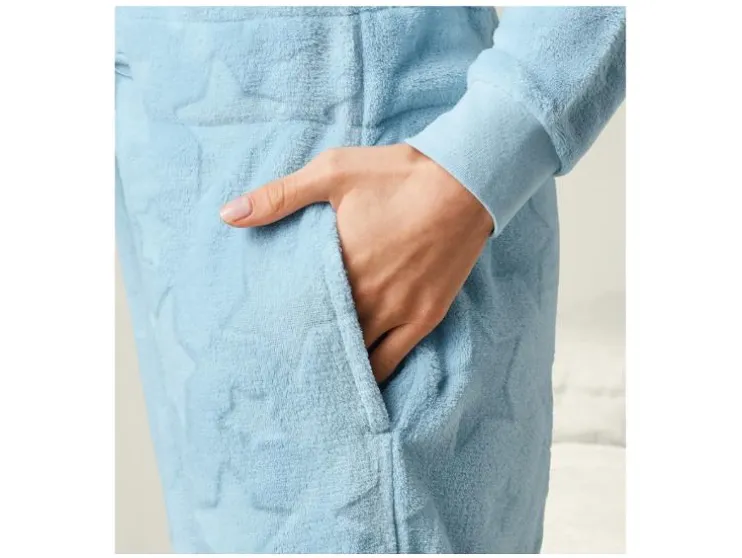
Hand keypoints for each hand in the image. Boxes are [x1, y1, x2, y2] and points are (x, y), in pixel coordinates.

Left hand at [220, 144, 493, 383]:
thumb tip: (227, 214)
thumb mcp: (333, 172)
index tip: (260, 339)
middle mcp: (367, 297)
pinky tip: (357, 385)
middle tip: (281, 366)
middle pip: (326, 340)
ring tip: (315, 380)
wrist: (465, 180)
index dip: (279, 328)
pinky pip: (393, 361)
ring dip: (337, 366)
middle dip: (305, 352)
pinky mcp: (425, 318)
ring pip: (358, 358)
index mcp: (340, 265)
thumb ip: (279, 196)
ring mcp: (398, 312)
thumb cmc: (397, 174)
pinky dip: (372, 374)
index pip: (297, 311)